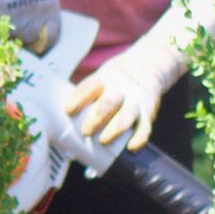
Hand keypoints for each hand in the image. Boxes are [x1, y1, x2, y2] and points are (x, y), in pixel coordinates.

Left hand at [63, 33, 185, 151]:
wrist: (148, 65)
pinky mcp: (148, 111)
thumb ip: (87, 97)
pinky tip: (131, 147)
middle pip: (109, 103)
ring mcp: (136, 99)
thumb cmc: (116, 80)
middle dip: (96, 119)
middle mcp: (121, 87)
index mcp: (105, 77)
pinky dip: (139, 138)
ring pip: (127, 115)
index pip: (90, 86)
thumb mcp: (102, 77)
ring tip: (104, 140)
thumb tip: (66, 122)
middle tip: (86, 131)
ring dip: (115, 130)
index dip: (79, 99)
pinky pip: (145, 126)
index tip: (69, 111)